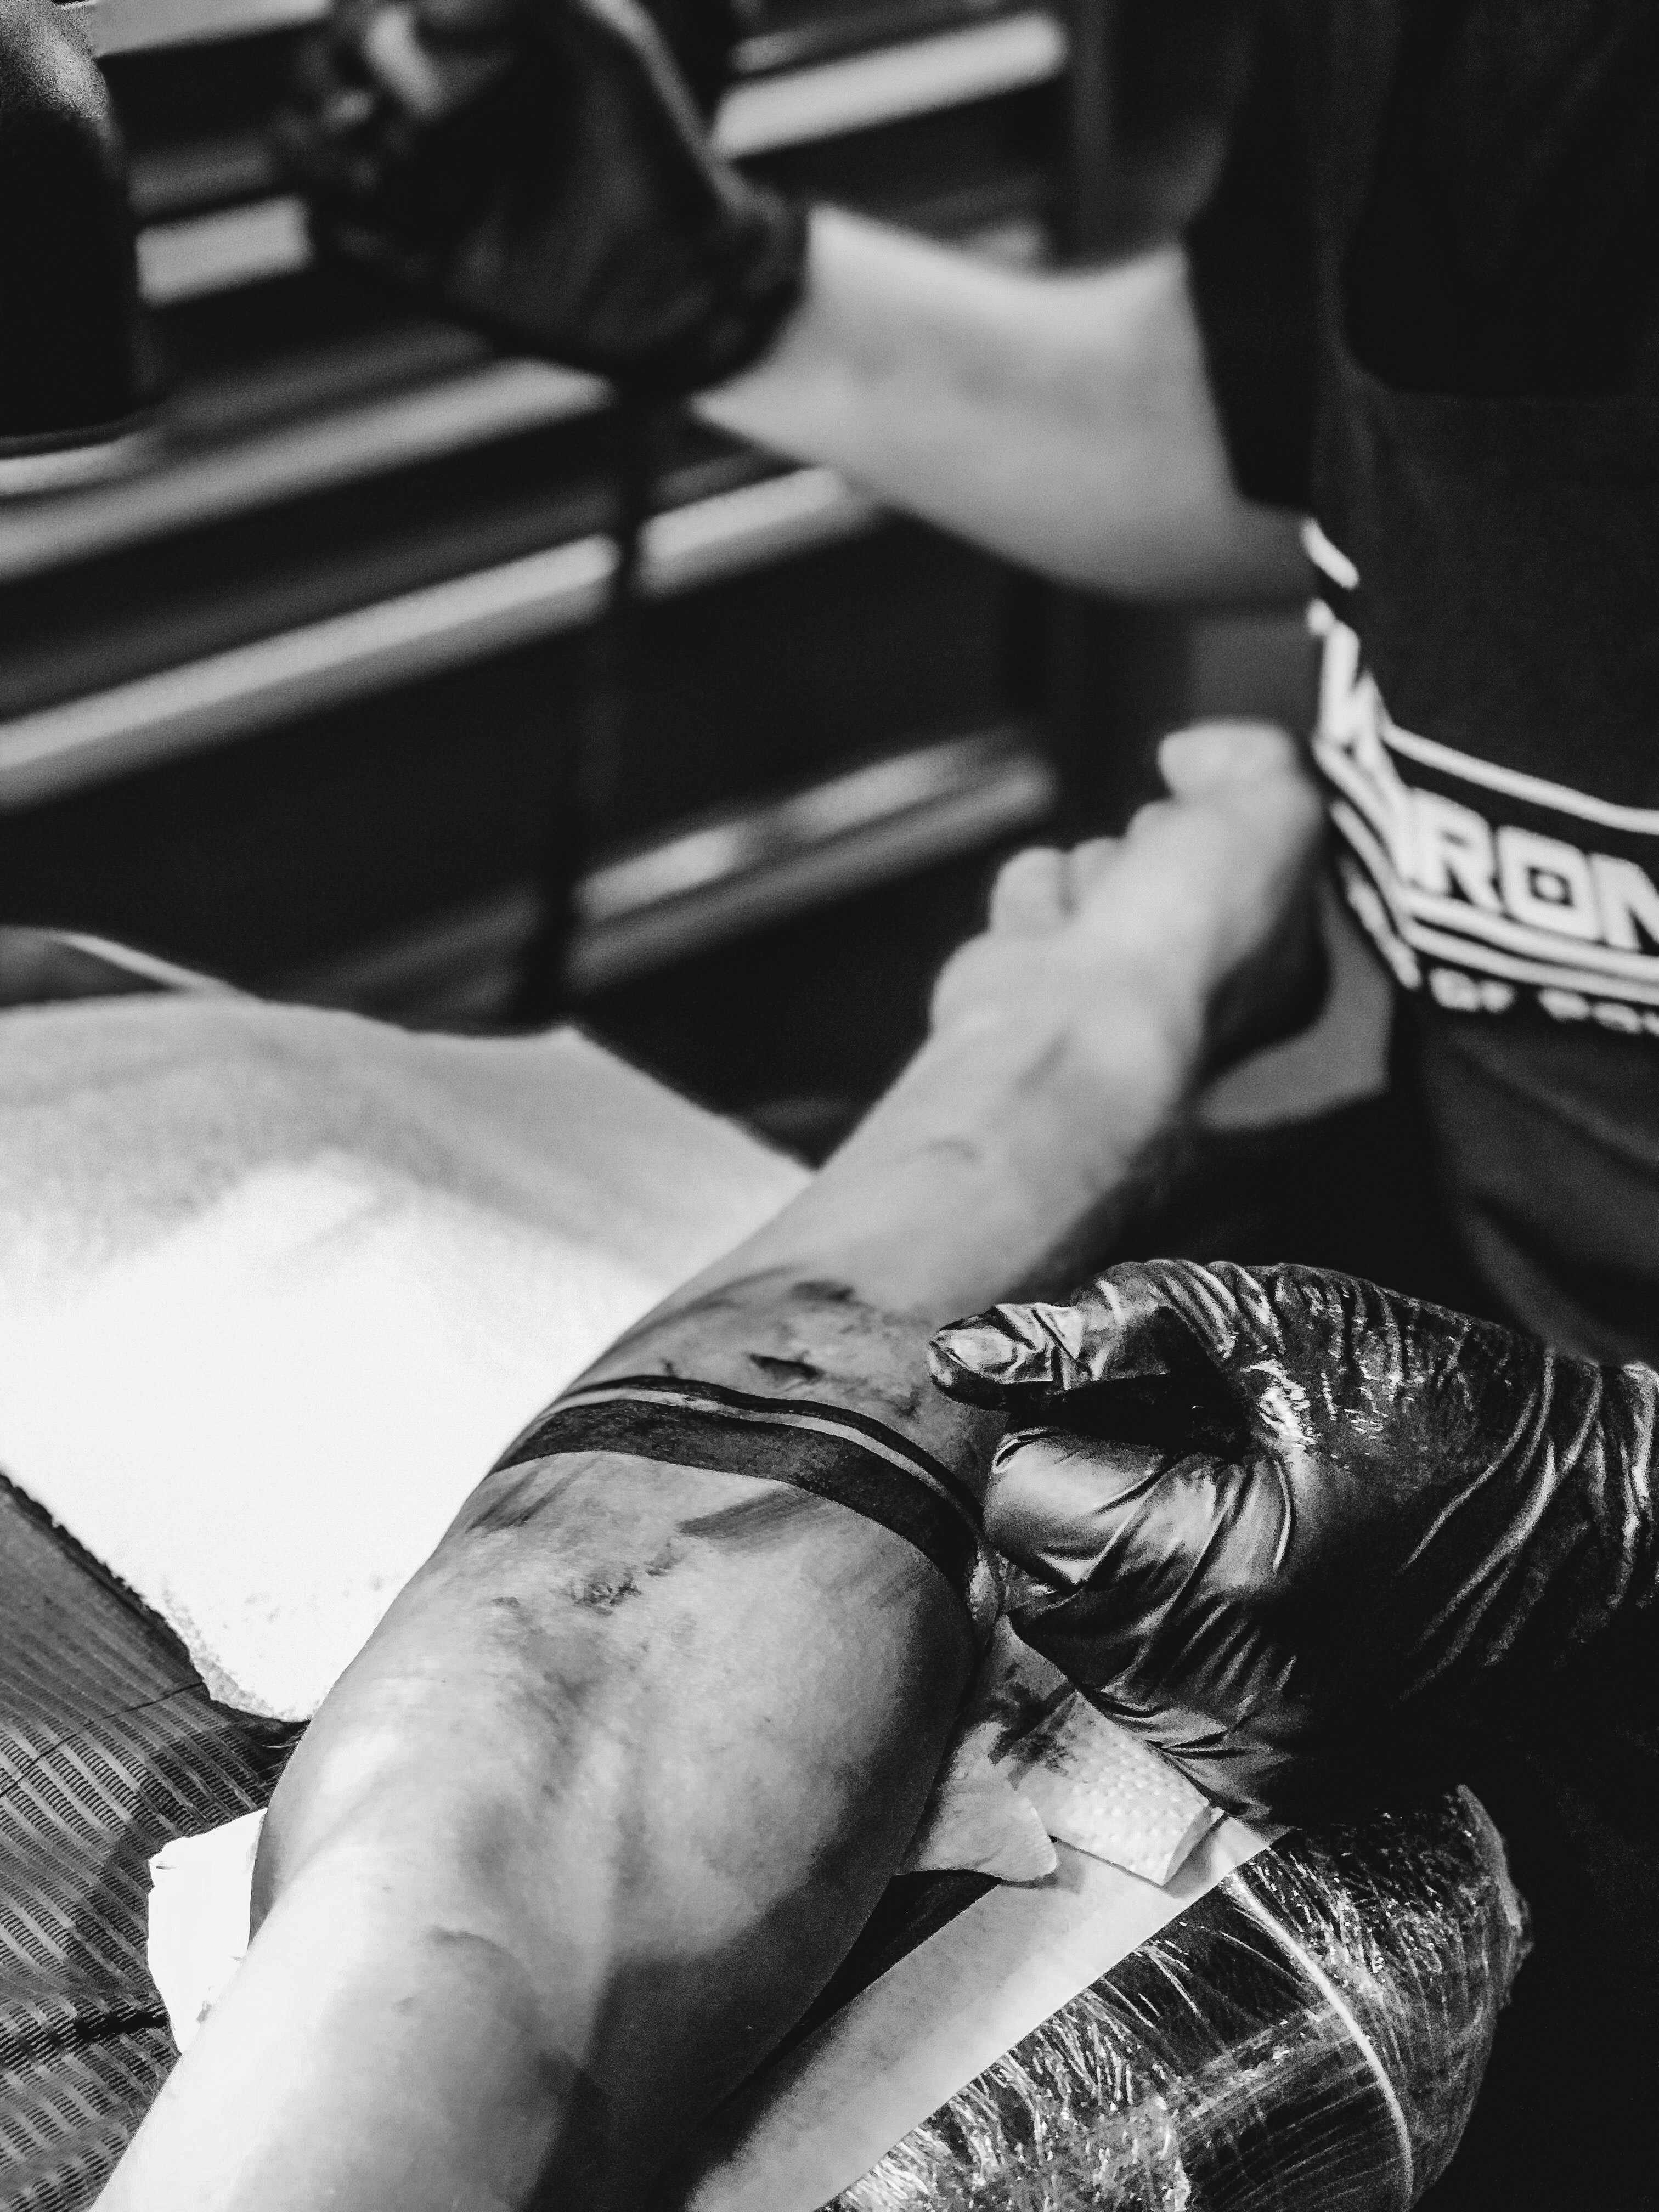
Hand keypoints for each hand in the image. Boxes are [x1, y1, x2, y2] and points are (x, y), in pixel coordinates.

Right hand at [274, 0, 806, 396]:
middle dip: (316, 81)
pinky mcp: (428, 274)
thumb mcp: (611, 44)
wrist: (688, 269)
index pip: (365, 31)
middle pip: (321, 91)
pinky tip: (372, 206)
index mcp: (468, 69)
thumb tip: (427, 13)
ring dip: (310, 149)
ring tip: (368, 153)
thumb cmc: (661, 150)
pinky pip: (338, 247)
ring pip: (313, 165)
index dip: (349, 25)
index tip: (370, 32)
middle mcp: (436, 132)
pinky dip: (329, 222)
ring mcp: (427, 204)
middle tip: (350, 90)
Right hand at [929, 723, 1326, 1080]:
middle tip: (1161, 857)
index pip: (1268, 860)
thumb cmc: (1188, 944)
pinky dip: (1035, 894)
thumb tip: (1197, 752)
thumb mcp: (1277, 813)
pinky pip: (1034, 891)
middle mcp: (1202, 992)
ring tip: (1101, 904)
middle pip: (1177, 858)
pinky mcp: (1036, 980)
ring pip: (1103, 870)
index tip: (1222, 801)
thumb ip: (1261, 761)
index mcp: (1287, 971)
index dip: (1240, 814)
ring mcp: (1113, 991)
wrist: (1072, 1024)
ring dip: (1095, 868)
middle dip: (1161, 838)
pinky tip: (1048, 926)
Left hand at [929, 1258, 1658, 1814]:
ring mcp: (1248, 1756)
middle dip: (1082, 1491)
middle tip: (1196, 1449)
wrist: (1588, 1528)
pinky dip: (1156, 1621)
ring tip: (1230, 1506)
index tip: (1152, 1401)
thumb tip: (959, 1355)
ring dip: (1111, 1556)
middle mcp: (1226, 1697)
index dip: (1068, 1424)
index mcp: (1227, 1573)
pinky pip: (1135, 1692)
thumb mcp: (1273, 1323)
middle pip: (1033, 1575)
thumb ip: (1103, 1332)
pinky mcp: (1267, 1783)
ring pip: (1072, 1638)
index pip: (1024, 1497)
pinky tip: (1244, 1573)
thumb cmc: (1441, 1404)